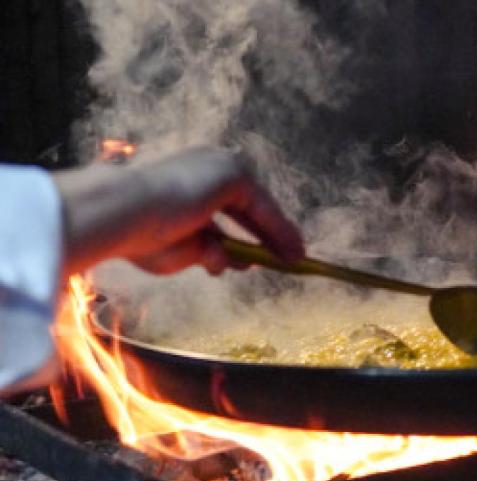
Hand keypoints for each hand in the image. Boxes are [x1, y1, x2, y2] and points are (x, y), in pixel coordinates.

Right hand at [54, 147, 303, 275]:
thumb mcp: (181, 248)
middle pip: (248, 206)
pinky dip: (279, 232)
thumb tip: (225, 262)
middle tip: (285, 257)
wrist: (122, 216)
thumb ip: (205, 251)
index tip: (259, 256)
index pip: (229, 207)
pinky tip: (293, 253)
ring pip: (259, 208)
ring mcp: (221, 165)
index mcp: (189, 177)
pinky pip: (263, 210)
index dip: (249, 232)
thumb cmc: (140, 234)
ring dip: (279, 235)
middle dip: (267, 234)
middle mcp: (207, 165)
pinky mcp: (234, 174)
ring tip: (296, 259)